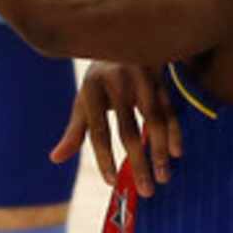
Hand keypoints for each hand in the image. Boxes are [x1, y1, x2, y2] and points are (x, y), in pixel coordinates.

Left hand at [52, 61, 179, 197]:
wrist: (123, 41)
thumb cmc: (100, 81)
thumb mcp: (85, 101)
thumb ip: (75, 131)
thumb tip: (55, 159)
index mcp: (91, 90)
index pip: (97, 130)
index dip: (104, 157)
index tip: (110, 182)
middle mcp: (115, 83)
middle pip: (127, 130)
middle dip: (137, 163)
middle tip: (146, 192)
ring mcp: (140, 79)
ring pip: (153, 121)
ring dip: (159, 152)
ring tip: (162, 179)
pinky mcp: (160, 78)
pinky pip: (170, 109)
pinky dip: (174, 132)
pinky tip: (176, 154)